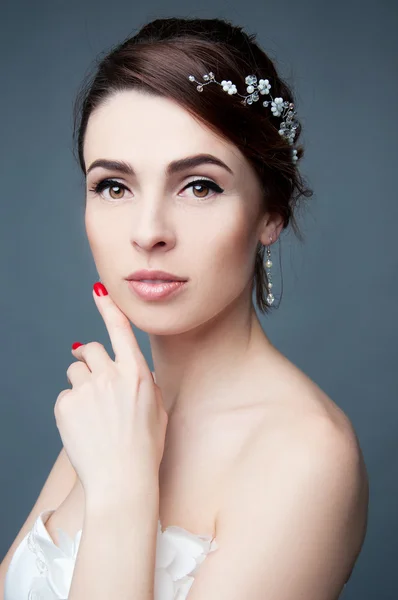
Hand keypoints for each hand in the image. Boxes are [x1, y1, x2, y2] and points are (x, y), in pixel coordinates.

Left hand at [54, 282, 167, 499]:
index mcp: (136, 373)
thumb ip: (145, 384)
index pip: (120, 330)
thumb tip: (135, 372)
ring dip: (81, 383)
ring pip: (75, 371)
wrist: (122, 479)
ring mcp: (86, 390)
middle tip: (92, 374)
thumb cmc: (146, 447)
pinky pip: (66, 395)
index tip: (98, 290)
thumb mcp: (158, 410)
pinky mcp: (66, 406)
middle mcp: (111, 375)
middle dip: (90, 358)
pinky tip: (84, 427)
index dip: (108, 307)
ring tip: (92, 411)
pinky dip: (72, 406)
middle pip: (91, 349)